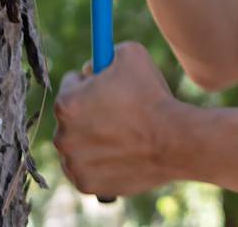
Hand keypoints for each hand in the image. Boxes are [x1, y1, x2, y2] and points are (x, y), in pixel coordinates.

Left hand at [53, 42, 183, 197]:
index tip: (107, 87)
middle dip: (88, 112)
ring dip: (91, 138)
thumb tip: (94, 65)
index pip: (71, 83)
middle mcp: (62, 136)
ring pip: (76, 144)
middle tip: (116, 112)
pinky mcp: (86, 184)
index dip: (91, 82)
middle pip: (70, 117)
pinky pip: (85, 168)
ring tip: (122, 134)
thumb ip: (105, 51)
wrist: (175, 141)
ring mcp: (73, 164)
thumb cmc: (153, 96)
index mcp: (66, 103)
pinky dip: (97, 163)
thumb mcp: (130, 53)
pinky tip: (118, 154)